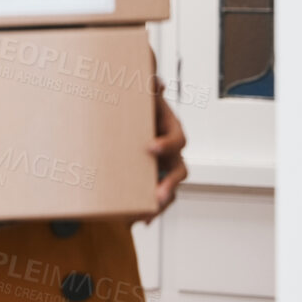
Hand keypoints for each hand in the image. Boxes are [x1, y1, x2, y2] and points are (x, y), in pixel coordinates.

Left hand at [141, 83, 188, 221]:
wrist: (122, 117)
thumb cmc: (136, 106)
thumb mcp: (140, 95)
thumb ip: (146, 87)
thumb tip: (154, 80)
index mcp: (171, 129)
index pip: (177, 139)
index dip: (167, 144)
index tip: (150, 148)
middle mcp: (172, 151)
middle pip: (179, 170)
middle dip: (169, 184)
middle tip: (159, 194)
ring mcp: (164, 167)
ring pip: (171, 188)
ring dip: (162, 202)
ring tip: (148, 215)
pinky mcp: (153, 179)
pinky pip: (157, 198)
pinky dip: (148, 210)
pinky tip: (137, 221)